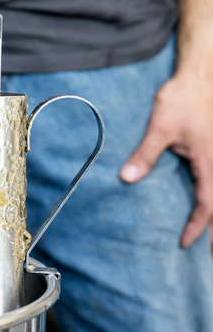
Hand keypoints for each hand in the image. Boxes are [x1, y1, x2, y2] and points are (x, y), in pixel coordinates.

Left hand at [120, 71, 212, 247]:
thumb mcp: (160, 128)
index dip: (197, 226)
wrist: (200, 76)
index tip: (183, 243)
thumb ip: (145, 155)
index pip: (208, 204)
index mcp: (211, 161)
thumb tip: (126, 179)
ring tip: (212, 238)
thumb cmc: (181, 100)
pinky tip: (209, 204)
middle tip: (211, 255)